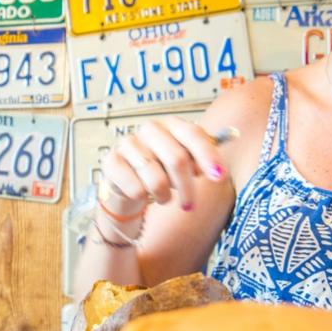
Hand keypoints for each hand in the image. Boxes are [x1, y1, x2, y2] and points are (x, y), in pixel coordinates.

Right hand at [97, 117, 226, 216]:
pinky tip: (143, 195)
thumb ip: (200, 163)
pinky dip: (143, 198)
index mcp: (171, 125)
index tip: (220, 177)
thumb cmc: (161, 173)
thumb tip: (218, 170)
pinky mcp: (111, 162)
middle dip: (187, 187)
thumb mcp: (186, 166)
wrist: (128, 188)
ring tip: (163, 197)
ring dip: (164, 195)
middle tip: (190, 205)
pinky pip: (135, 188)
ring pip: (156, 178)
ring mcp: (128, 144)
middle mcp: (150, 130)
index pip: (193, 135)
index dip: (208, 156)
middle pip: (177, 158)